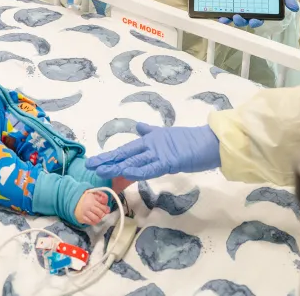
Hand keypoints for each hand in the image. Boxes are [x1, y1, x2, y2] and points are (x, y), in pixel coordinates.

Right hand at [74, 191, 110, 225]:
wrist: (79, 201)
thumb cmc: (90, 199)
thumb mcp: (97, 195)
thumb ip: (103, 197)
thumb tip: (105, 200)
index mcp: (93, 201)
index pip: (103, 207)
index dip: (106, 209)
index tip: (107, 210)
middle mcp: (89, 207)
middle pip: (100, 214)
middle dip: (103, 214)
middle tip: (103, 214)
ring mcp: (85, 213)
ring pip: (96, 219)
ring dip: (99, 219)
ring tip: (99, 217)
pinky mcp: (83, 218)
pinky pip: (90, 222)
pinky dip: (94, 222)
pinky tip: (95, 219)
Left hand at [85, 123, 220, 179]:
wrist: (209, 141)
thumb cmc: (190, 141)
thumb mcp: (167, 135)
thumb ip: (152, 132)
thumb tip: (140, 127)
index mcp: (150, 140)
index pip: (127, 150)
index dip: (111, 155)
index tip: (96, 161)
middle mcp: (151, 145)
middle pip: (125, 153)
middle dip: (107, 160)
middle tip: (90, 165)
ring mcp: (159, 152)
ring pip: (134, 160)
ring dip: (116, 165)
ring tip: (100, 169)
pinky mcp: (169, 160)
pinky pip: (150, 167)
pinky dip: (138, 170)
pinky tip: (125, 172)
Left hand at [217, 0, 298, 27]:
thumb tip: (294, 8)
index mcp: (262, 9)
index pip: (258, 19)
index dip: (255, 22)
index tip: (253, 20)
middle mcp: (249, 9)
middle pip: (244, 19)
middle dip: (240, 21)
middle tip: (238, 17)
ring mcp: (238, 4)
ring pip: (232, 15)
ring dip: (228, 19)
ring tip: (225, 18)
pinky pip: (224, 6)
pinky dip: (220, 10)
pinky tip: (216, 11)